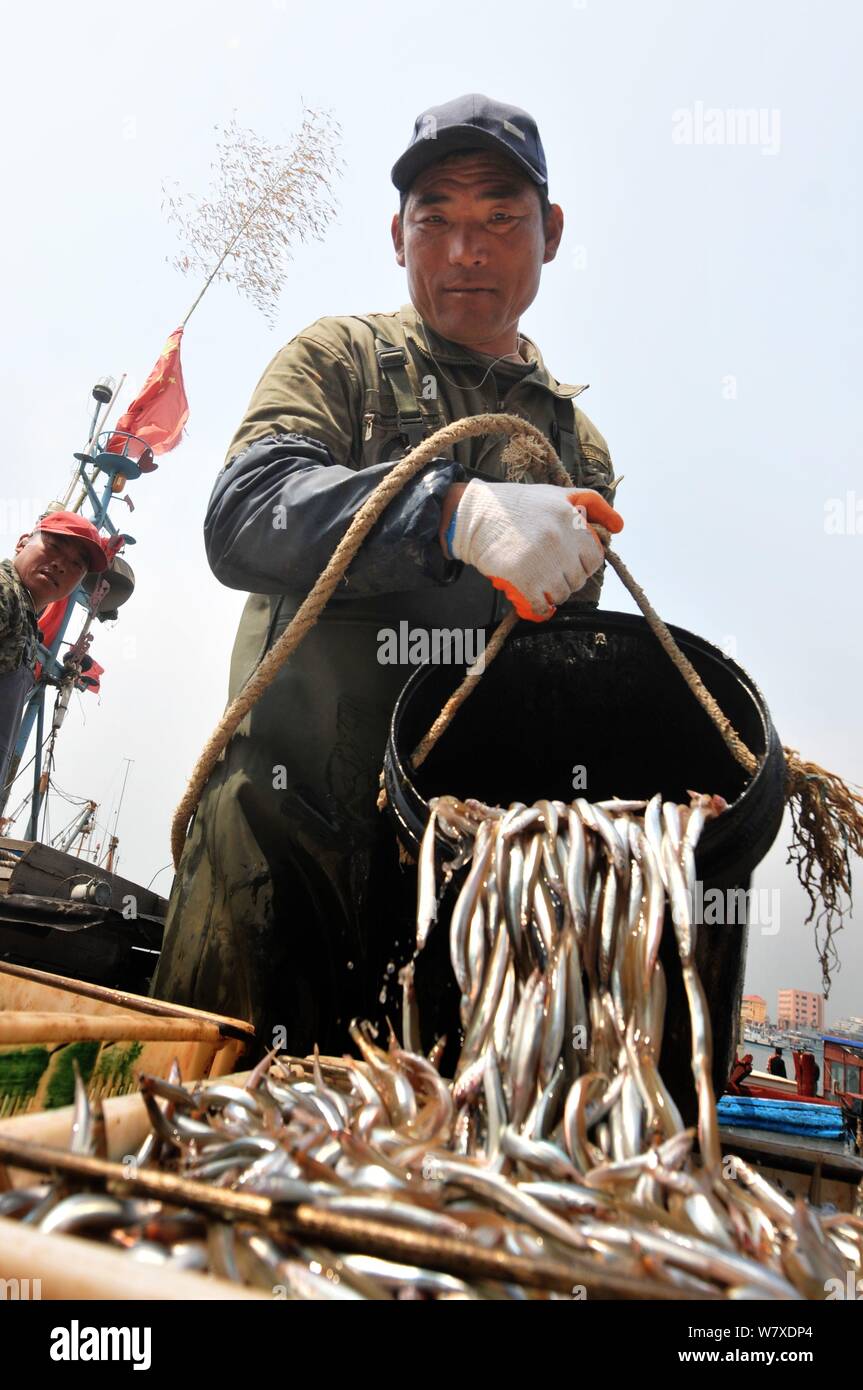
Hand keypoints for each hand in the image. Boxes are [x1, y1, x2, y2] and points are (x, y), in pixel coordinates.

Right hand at [450, 481, 623, 620]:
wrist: (473, 515)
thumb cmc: (515, 505)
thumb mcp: (556, 494)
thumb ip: (592, 504)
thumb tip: (618, 526)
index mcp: (571, 517)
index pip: (594, 558)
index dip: (582, 564)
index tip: (568, 562)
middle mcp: (559, 538)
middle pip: (578, 579)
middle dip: (566, 578)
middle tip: (548, 570)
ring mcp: (541, 559)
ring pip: (561, 593)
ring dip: (550, 592)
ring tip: (536, 579)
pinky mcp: (522, 577)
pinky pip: (541, 605)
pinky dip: (537, 606)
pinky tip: (528, 596)